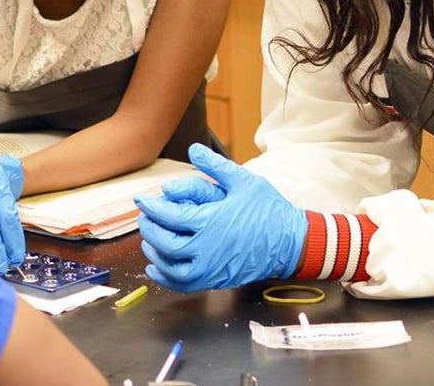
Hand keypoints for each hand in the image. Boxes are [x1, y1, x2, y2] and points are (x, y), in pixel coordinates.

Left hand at [135, 143, 307, 291]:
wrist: (291, 243)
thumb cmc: (268, 210)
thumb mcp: (243, 181)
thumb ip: (214, 166)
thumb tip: (193, 149)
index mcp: (209, 222)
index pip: (168, 215)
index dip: (150, 207)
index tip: (141, 200)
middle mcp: (205, 249)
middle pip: (163, 241)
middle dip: (148, 228)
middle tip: (144, 217)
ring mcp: (210, 268)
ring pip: (169, 266)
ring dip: (153, 253)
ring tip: (148, 240)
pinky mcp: (216, 280)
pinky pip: (183, 284)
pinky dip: (165, 278)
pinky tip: (157, 268)